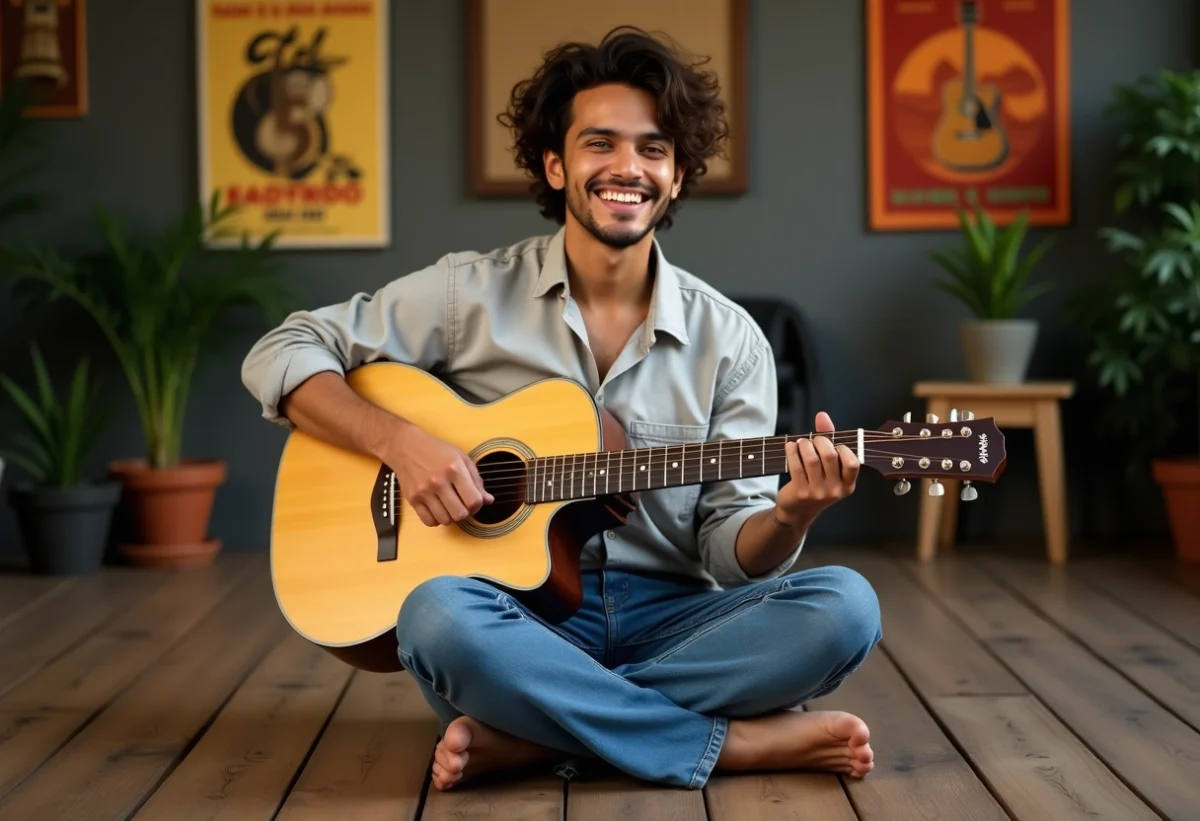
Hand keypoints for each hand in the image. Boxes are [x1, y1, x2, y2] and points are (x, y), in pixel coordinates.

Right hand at [385, 423, 493, 526]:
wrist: (406, 446)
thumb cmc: (436, 450)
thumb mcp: (461, 458)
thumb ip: (476, 480)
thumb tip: (488, 500)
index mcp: (454, 469)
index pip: (473, 501)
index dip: (478, 505)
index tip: (475, 501)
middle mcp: (438, 482)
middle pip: (460, 514)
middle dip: (466, 513)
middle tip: (463, 505)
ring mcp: (424, 492)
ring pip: (445, 521)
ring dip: (451, 517)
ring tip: (450, 506)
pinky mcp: (412, 499)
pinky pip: (429, 522)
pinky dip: (437, 520)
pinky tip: (438, 509)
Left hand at [774, 411, 859, 530]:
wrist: (798, 511)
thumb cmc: (816, 484)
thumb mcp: (828, 468)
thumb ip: (829, 440)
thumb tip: (822, 415)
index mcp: (847, 485)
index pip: (853, 463)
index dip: (843, 449)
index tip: (834, 445)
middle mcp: (835, 490)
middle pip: (830, 456)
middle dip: (820, 441)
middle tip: (813, 440)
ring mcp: (817, 493)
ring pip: (812, 459)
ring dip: (805, 445)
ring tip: (801, 443)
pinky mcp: (800, 492)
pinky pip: (796, 465)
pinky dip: (792, 451)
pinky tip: (791, 447)